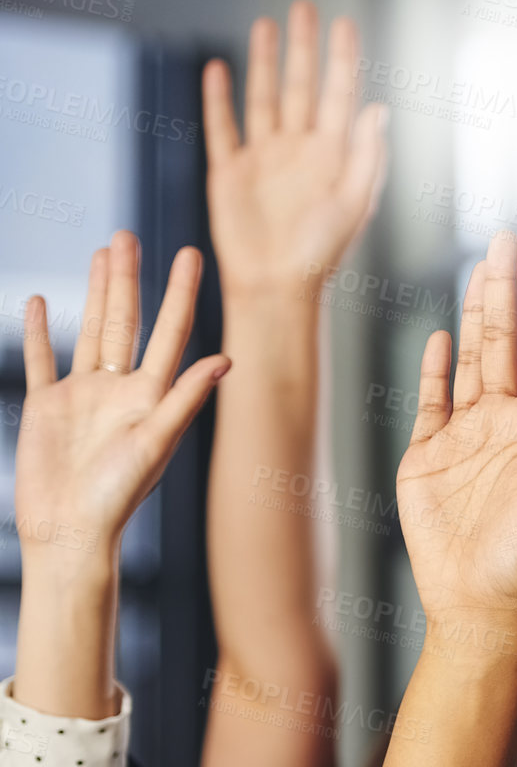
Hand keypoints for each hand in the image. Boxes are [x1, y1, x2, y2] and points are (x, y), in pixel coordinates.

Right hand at [14, 231, 229, 717]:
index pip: (170, 330)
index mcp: (152, 393)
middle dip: (130, 278)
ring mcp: (83, 395)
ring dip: (95, 292)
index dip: (181, 293)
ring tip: (101, 254)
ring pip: (91, 330)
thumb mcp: (157, 443)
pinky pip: (42, 360)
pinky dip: (40, 332)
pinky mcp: (47, 407)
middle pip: (126, 320)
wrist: (70, 531)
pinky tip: (40, 304)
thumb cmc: (118, 497)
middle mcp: (121, 387)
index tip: (191, 253)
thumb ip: (186, 399)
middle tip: (131, 234)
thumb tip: (226, 360)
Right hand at [203, 0, 387, 297]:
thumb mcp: (355, 203)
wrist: (277, 286)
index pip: (340, 94)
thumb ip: (369, 155)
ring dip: (263, 61)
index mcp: (334, 154)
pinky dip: (219, 99)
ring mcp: (264, 157)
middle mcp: (299, 149)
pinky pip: (222, 127)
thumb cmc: (324, 252)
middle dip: (303, 47)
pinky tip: (218, 69)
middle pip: (300, 85)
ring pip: (263, 98)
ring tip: (265, 24)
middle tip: (304, 6)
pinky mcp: (229, 172)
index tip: (345, 23)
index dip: (342, 58)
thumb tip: (381, 108)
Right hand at [396, 235, 516, 621]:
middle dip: (506, 291)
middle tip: (508, 239)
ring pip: (471, 358)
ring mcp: (466, 433)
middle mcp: (506, 421)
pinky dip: (434, 366)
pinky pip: (431, 398)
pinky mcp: (426, 453)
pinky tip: (439, 333)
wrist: (478, 599)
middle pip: (505, 340)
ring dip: (473, 314)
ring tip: (480, 267)